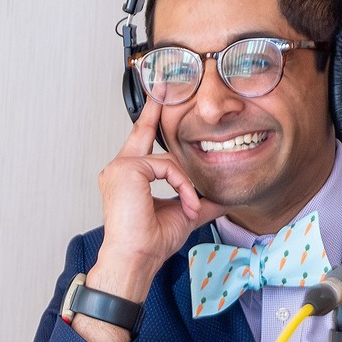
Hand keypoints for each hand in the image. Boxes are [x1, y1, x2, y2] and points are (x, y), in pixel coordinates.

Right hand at [91, 99, 225, 302]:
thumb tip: (222, 199)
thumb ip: (200, 201)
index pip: (141, 142)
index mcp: (128, 177)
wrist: (135, 258)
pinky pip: (165, 168)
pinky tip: (183, 204)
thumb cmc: (149, 242)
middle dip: (155, 108)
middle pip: (145, 134)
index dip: (149, 120)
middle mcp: (118, 169)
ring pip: (166, 160)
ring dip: (185, 184)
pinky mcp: (126, 170)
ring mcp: (119, 168)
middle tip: (165, 83)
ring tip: (189, 206)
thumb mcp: (183, 215)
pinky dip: (181, 186)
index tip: (157, 98)